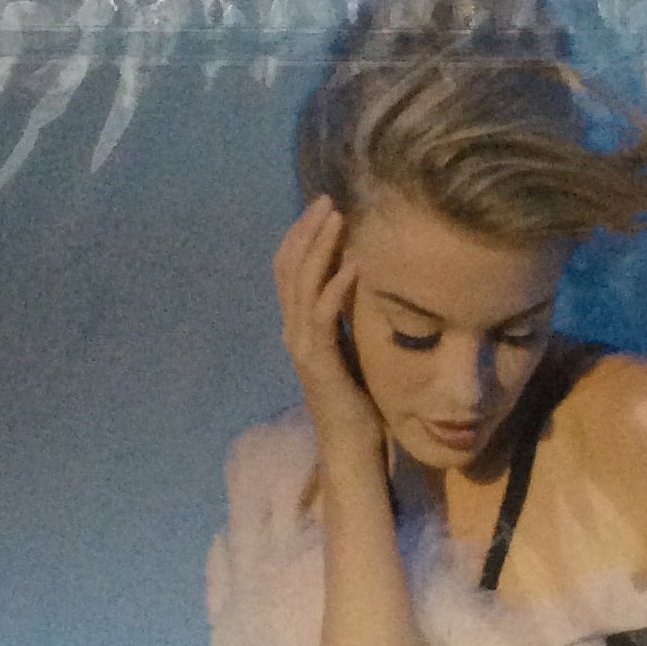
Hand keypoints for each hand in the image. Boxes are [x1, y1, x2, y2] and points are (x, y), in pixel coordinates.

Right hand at [274, 195, 384, 465]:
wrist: (350, 444)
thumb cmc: (356, 400)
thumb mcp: (349, 348)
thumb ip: (344, 318)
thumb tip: (357, 282)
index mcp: (298, 327)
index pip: (289, 270)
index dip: (301, 235)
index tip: (322, 207)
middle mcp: (293, 332)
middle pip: (289, 268)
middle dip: (307, 231)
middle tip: (328, 200)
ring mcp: (302, 347)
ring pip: (302, 285)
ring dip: (320, 249)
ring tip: (337, 219)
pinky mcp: (318, 362)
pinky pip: (323, 316)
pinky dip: (336, 287)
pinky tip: (354, 265)